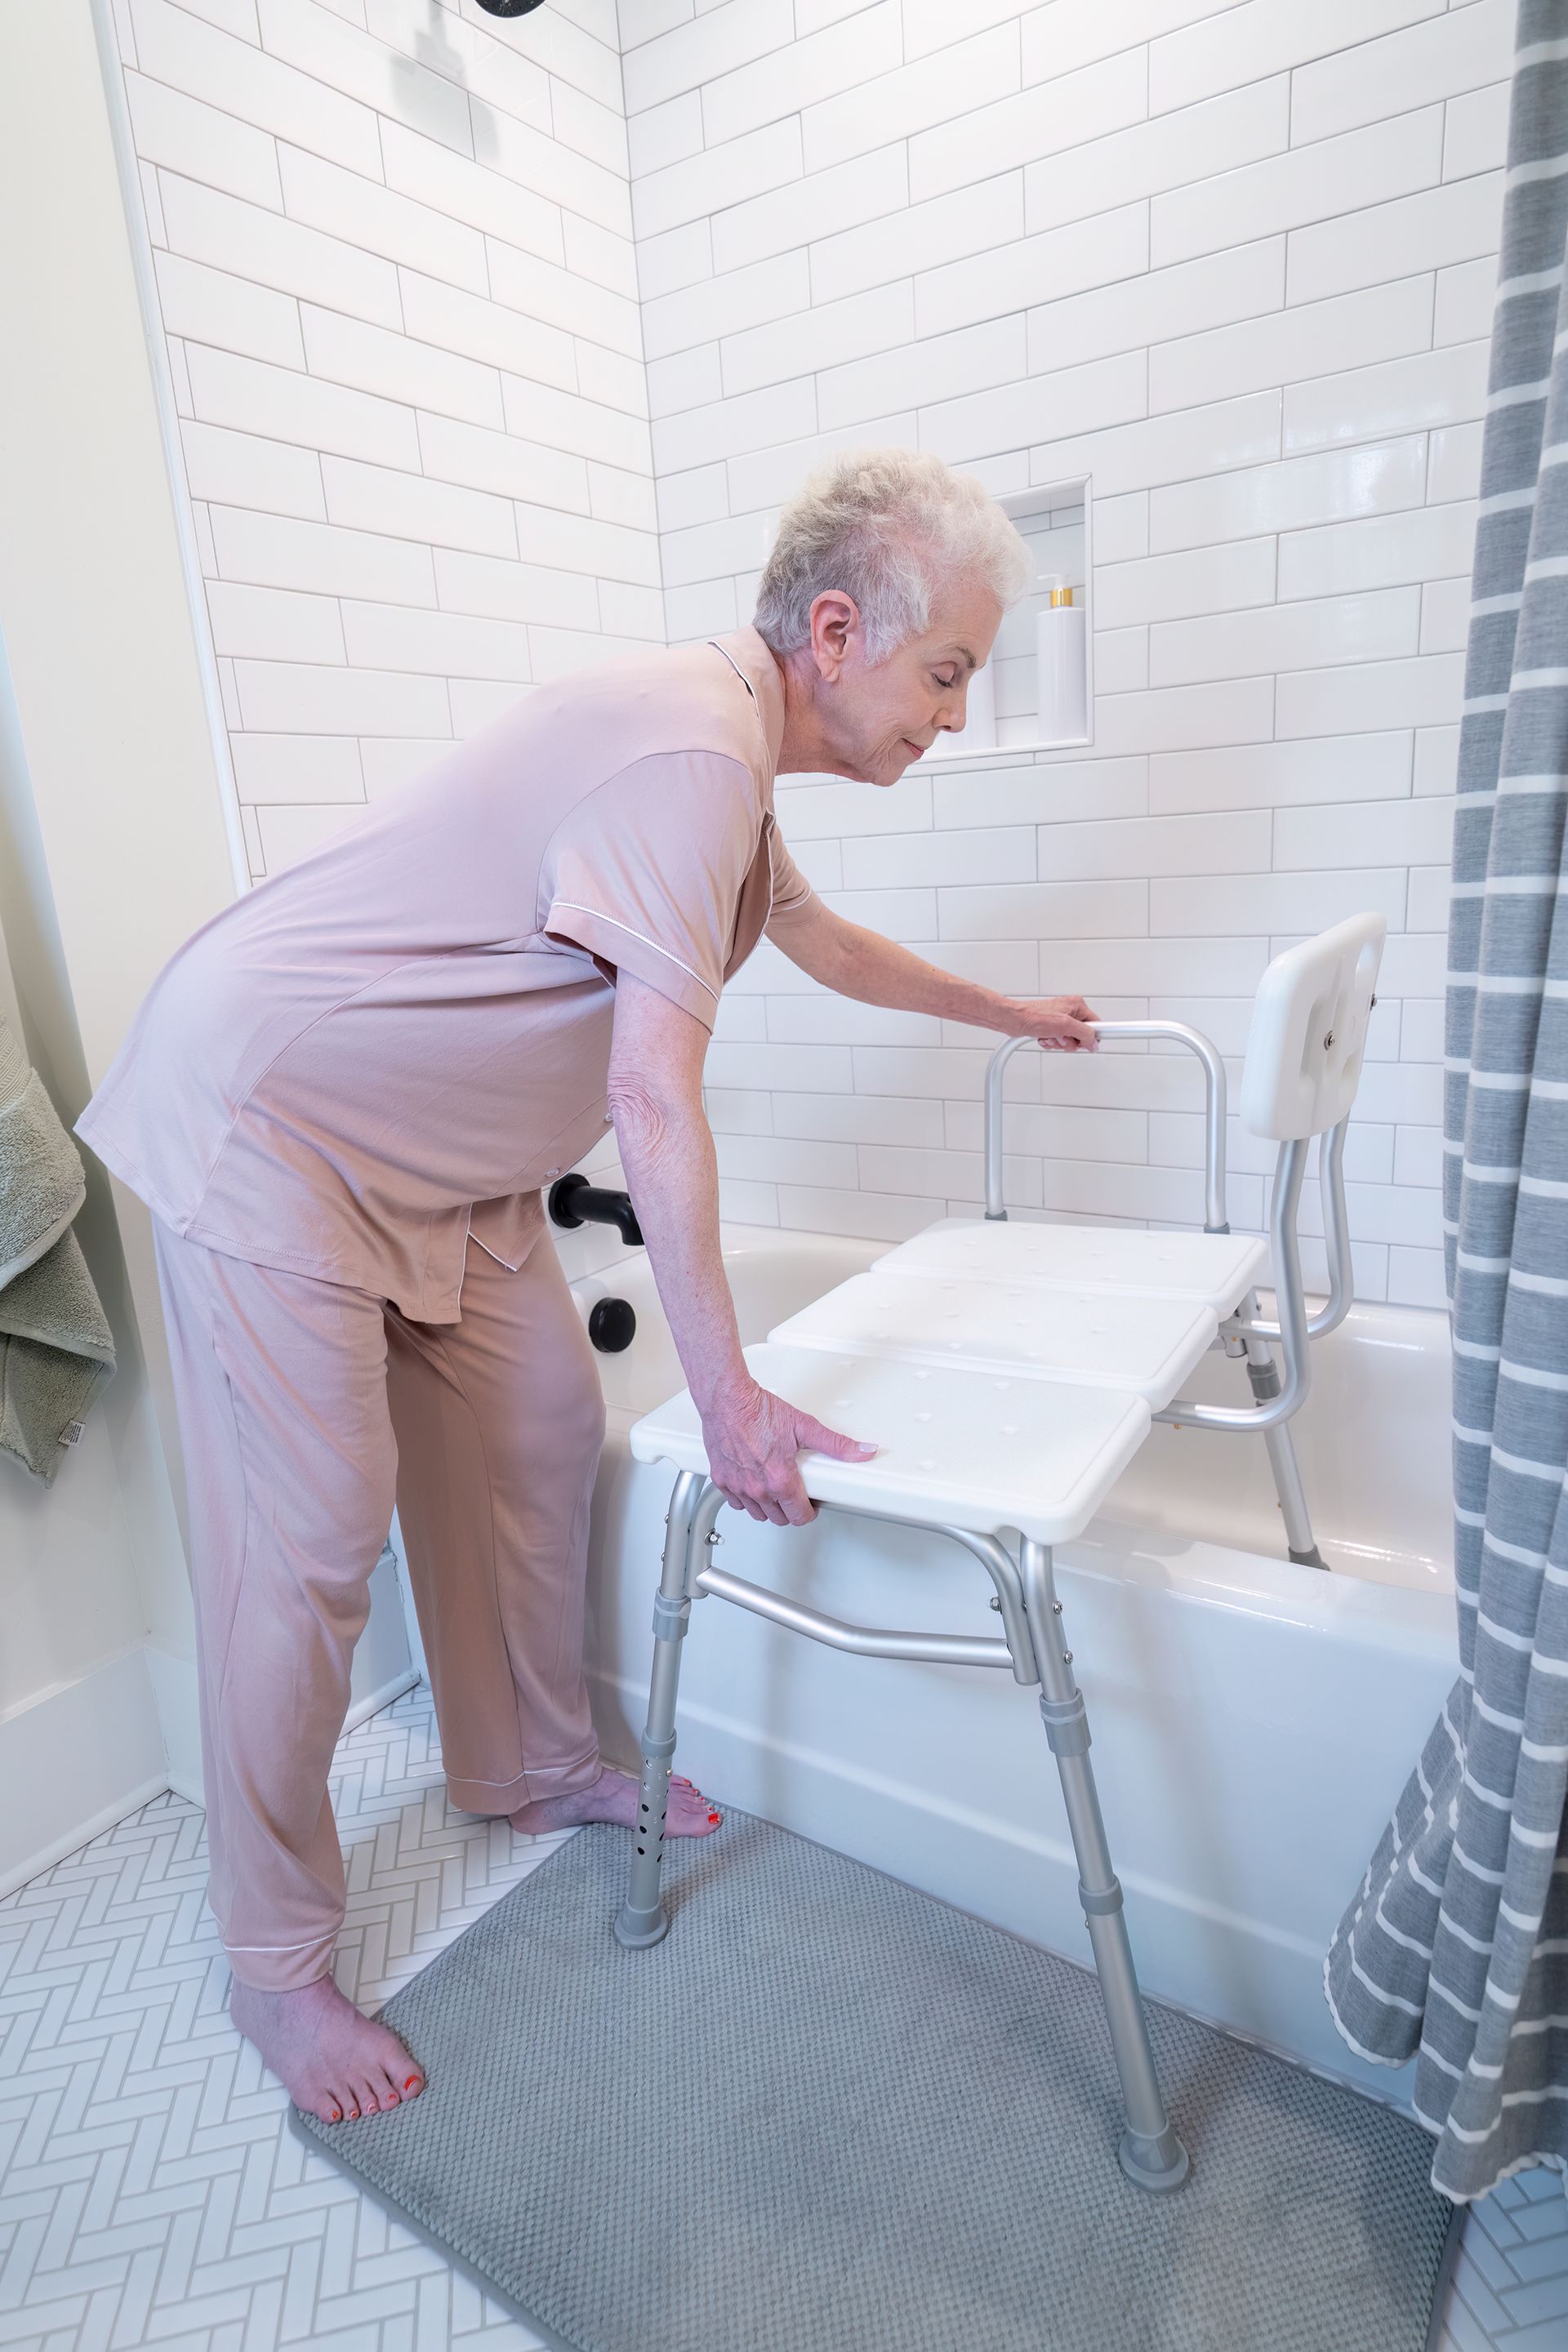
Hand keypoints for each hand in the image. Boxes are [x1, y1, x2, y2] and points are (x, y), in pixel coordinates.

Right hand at [699, 1378, 876, 1525]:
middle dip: (790, 1510)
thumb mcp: (804, 1427)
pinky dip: (746, 1499)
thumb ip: (836, 1444)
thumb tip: (862, 1451)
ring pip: (757, 1514)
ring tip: (776, 1490)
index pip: (799, 1516)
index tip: (811, 1504)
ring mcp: (738, 1486)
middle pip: (779, 1518)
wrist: (728, 1400)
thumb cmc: (759, 1412)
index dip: (809, 1512)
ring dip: (769, 1507)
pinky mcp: (721, 1479)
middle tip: (796, 1494)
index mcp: (780, 1480)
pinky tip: (753, 1485)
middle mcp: (757, 1489)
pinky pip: (736, 1503)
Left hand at [1008, 993, 1099, 1051]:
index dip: (1092, 1036)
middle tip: (1061, 1037)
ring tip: (1050, 1036)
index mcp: (1077, 1005)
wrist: (1015, 1020)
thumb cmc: (1034, 1016)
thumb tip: (1094, 1042)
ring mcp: (1061, 1020)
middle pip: (1082, 1036)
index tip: (1092, 1044)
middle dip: (1070, 1041)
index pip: (1096, 1024)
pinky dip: (1051, 1043)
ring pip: (1069, 1041)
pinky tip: (1044, 1037)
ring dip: (1059, 1043)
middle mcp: (1070, 1011)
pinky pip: (1059, 1042)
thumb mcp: (1065, 1025)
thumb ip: (1084, 1033)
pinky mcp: (1052, 1027)